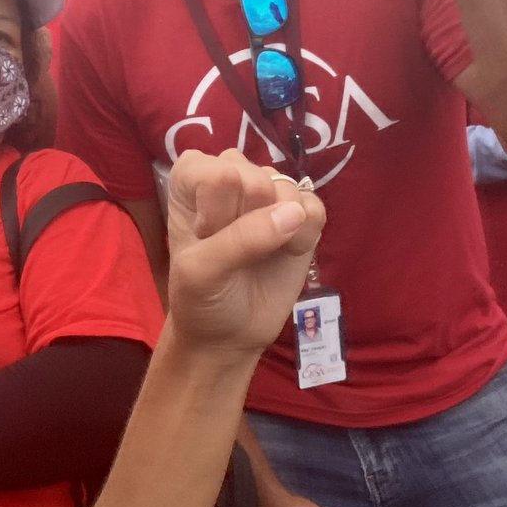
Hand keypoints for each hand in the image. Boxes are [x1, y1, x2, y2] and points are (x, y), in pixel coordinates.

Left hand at [165, 149, 324, 355]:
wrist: (228, 333)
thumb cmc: (200, 297)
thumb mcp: (201, 272)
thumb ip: (240, 240)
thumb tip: (293, 212)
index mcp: (191, 176)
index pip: (220, 173)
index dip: (218, 212)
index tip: (206, 238)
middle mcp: (230, 173)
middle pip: (258, 178)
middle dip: (249, 220)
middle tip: (233, 250)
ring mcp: (267, 192)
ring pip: (288, 188)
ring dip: (279, 228)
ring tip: (258, 252)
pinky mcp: (299, 213)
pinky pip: (315, 207)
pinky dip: (306, 235)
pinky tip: (287, 252)